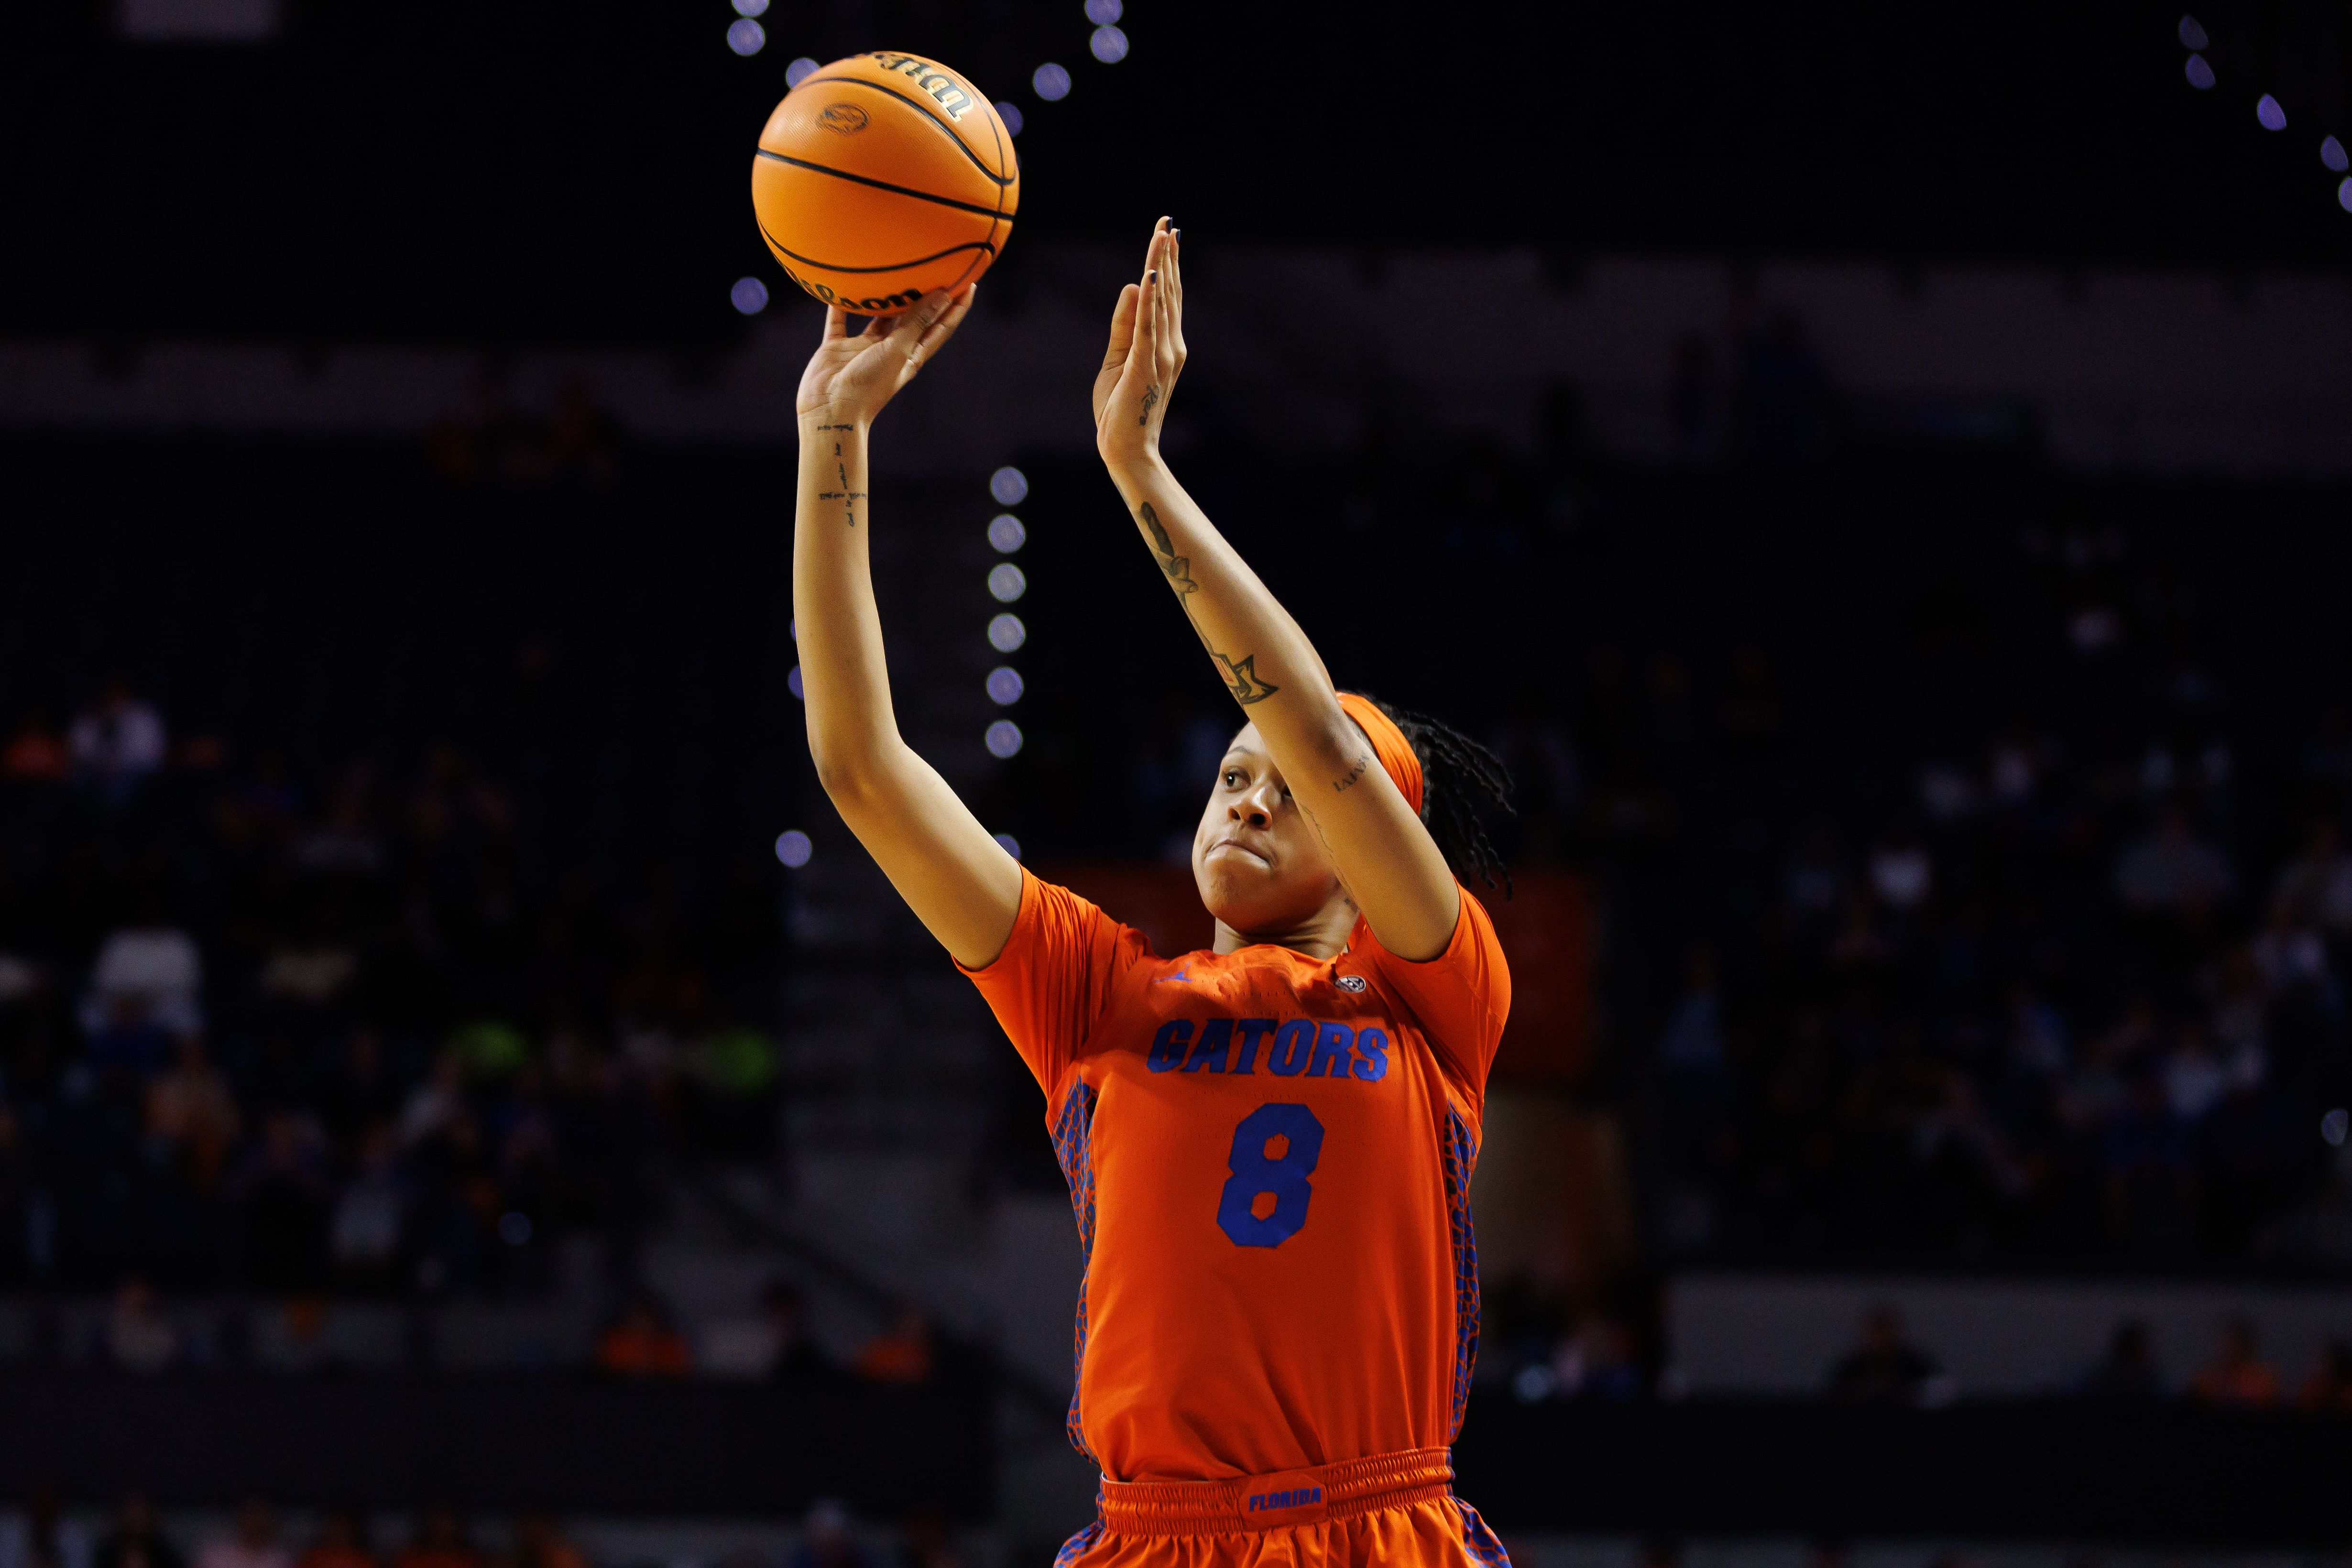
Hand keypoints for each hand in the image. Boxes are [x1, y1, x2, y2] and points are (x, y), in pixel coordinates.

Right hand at [796, 286, 974, 425]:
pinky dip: (840, 305)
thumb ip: (918, 322)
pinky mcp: (838, 348)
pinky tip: (841, 285)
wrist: (831, 411)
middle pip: (912, 318)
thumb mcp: (899, 350)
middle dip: (924, 296)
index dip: (957, 308)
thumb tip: (944, 296)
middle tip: (934, 267)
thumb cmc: (869, 384)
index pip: (941, 327)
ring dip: (885, 298)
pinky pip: (840, 321)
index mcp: (912, 355)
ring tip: (893, 270)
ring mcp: (864, 348)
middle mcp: (891, 350)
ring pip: (878, 317)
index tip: (970, 283)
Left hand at [1092, 219, 1182, 472]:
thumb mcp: (1118, 357)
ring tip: (1162, 235)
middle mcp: (1171, 347)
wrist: (1126, 449)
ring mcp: (1160, 357)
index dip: (1167, 262)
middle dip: (1167, 255)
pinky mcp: (1144, 366)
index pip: (1167, 296)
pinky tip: (1150, 275)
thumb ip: (1125, 323)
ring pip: (1161, 303)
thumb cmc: (1120, 408)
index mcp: (1165, 345)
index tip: (1167, 231)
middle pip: (1169, 292)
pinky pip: (1146, 328)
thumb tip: (1135, 285)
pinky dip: (1149, 301)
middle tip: (1167, 221)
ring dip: (1162, 267)